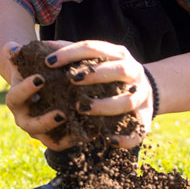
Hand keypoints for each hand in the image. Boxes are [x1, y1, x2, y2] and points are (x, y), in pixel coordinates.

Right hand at [1, 39, 77, 151]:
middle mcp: (25, 118)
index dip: (25, 89)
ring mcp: (40, 131)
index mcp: (16, 99)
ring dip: (62, 136)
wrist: (43, 86)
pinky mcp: (56, 138)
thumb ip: (18, 53)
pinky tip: (93, 131)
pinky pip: (65, 143)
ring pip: (49, 141)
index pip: (15, 96)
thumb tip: (11, 48)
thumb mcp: (29, 60)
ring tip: (80, 129)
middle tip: (61, 113)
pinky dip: (77, 139)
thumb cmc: (36, 69)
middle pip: (30, 125)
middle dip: (45, 121)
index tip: (40, 79)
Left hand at [41, 39, 155, 148]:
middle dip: (95, 75)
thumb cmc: (109, 72)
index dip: (71, 53)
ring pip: (128, 101)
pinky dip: (126, 138)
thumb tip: (42, 47)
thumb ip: (72, 53)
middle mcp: (134, 72)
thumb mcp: (96, 58)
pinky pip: (139, 131)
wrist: (146, 88)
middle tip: (71, 81)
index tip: (49, 62)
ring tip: (81, 108)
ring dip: (104, 105)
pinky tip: (108, 140)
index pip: (95, 48)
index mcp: (119, 54)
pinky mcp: (145, 118)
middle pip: (119, 70)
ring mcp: (142, 96)